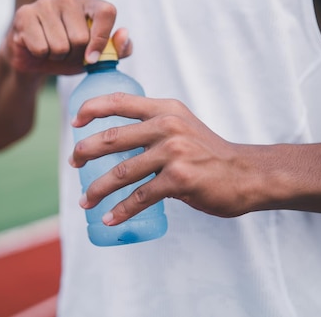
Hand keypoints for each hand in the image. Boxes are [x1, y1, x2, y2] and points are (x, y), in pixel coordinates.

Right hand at [2, 0, 131, 74]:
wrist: (34, 58)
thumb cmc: (70, 54)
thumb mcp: (98, 57)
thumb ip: (118, 49)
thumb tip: (123, 34)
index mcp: (89, 2)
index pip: (106, 12)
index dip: (101, 39)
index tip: (92, 59)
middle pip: (80, 37)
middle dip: (74, 55)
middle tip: (66, 52)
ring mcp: (44, 2)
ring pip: (59, 46)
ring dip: (57, 57)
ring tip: (51, 49)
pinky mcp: (24, 14)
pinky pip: (40, 47)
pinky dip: (40, 55)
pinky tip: (36, 46)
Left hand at [69, 93, 255, 223]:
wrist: (246, 173)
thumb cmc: (209, 152)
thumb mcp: (182, 125)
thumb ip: (152, 125)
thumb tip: (113, 139)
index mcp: (165, 109)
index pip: (120, 101)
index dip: (91, 109)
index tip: (74, 122)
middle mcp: (167, 126)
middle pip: (112, 138)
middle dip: (86, 152)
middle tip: (74, 163)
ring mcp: (173, 153)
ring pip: (121, 172)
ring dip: (98, 189)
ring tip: (85, 201)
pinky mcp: (179, 180)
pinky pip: (140, 197)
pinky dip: (121, 210)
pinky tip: (109, 218)